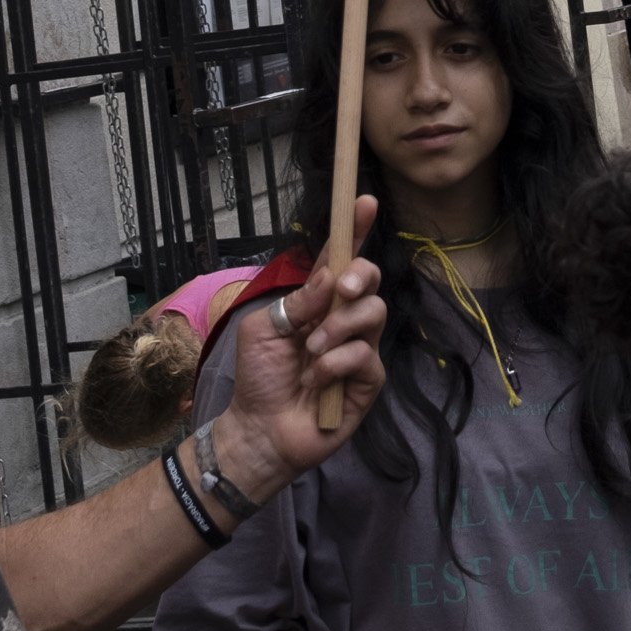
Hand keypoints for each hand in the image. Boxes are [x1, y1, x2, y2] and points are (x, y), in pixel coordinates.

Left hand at [217, 196, 386, 502]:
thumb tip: (330, 277)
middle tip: (338, 290)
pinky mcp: (368, 380)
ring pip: (372, 314)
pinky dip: (336, 363)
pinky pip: (366, 356)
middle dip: (358, 276)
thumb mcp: (264, 328)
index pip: (340, 259)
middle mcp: (343, 319)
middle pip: (369, 280)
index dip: (354, 229)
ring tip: (310, 352)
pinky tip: (315, 379)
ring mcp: (359, 349)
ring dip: (337, 328)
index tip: (363, 201)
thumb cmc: (258, 377)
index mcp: (317, 301)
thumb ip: (297, 300)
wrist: (260, 429)